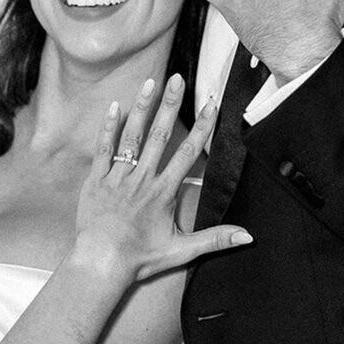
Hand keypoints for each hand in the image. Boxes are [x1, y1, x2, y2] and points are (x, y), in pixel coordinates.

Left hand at [73, 74, 251, 282]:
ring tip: (151, 82)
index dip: (201, 127)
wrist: (101, 264)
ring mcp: (118, 177)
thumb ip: (215, 240)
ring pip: (132, 137)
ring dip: (143, 108)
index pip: (188, 153)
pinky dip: (109, 128)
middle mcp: (142, 179)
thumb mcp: (182, 250)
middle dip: (171, 104)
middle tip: (178, 79)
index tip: (211, 104)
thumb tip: (247, 236)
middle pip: (160, 135)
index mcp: (164, 192)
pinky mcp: (97, 180)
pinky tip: (115, 106)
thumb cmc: (140, 258)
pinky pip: (103, 149)